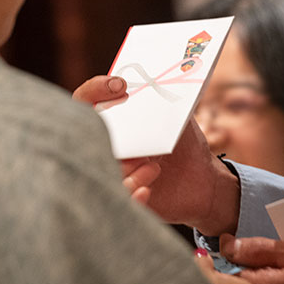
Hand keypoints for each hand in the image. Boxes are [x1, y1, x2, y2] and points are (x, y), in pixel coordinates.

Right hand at [73, 76, 240, 235]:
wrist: (201, 180)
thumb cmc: (183, 143)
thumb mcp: (175, 118)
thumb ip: (162, 103)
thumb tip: (155, 85)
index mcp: (110, 120)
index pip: (84, 101)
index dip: (94, 90)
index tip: (120, 84)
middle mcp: (102, 145)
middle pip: (82, 135)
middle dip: (102, 130)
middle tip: (126, 132)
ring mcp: (108, 172)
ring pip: (98, 168)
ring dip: (123, 165)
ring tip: (152, 164)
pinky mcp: (120, 198)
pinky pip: (115, 195)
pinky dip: (130, 190)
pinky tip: (147, 187)